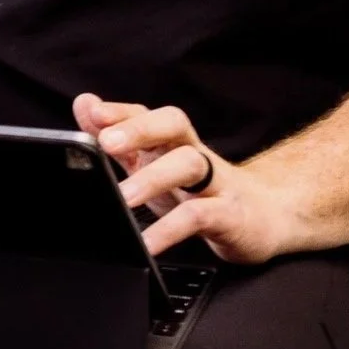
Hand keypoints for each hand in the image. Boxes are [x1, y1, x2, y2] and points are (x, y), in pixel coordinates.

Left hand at [73, 93, 290, 263]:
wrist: (264, 217)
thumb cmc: (198, 191)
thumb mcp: (153, 166)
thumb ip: (119, 139)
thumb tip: (84, 105)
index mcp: (172, 142)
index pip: (146, 113)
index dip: (120, 110)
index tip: (91, 112)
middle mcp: (194, 153)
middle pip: (173, 124)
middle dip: (139, 129)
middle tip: (106, 143)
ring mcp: (215, 181)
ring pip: (189, 164)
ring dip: (153, 177)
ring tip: (122, 197)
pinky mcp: (230, 215)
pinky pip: (201, 216)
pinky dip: (172, 229)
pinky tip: (148, 242)